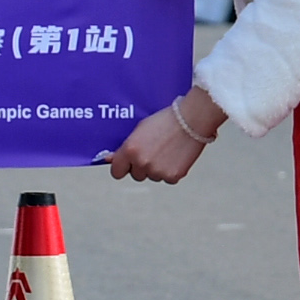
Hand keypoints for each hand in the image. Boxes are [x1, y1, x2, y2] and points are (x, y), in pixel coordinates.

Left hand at [107, 92, 221, 183]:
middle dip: (141, 167)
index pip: (116, 172)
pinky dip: (171, 171)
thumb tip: (108, 159)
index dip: (123, 167)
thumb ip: (124, 147)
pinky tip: (175, 156)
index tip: (128, 163)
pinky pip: (167, 179)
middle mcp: (141, 162)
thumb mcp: (139, 130)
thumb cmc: (164, 121)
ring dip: (157, 169)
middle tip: (153, 151)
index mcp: (130, 150)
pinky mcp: (173, 176)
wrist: (192, 120)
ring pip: (152, 177)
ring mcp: (157, 171)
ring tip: (166, 151)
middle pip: (136, 176)